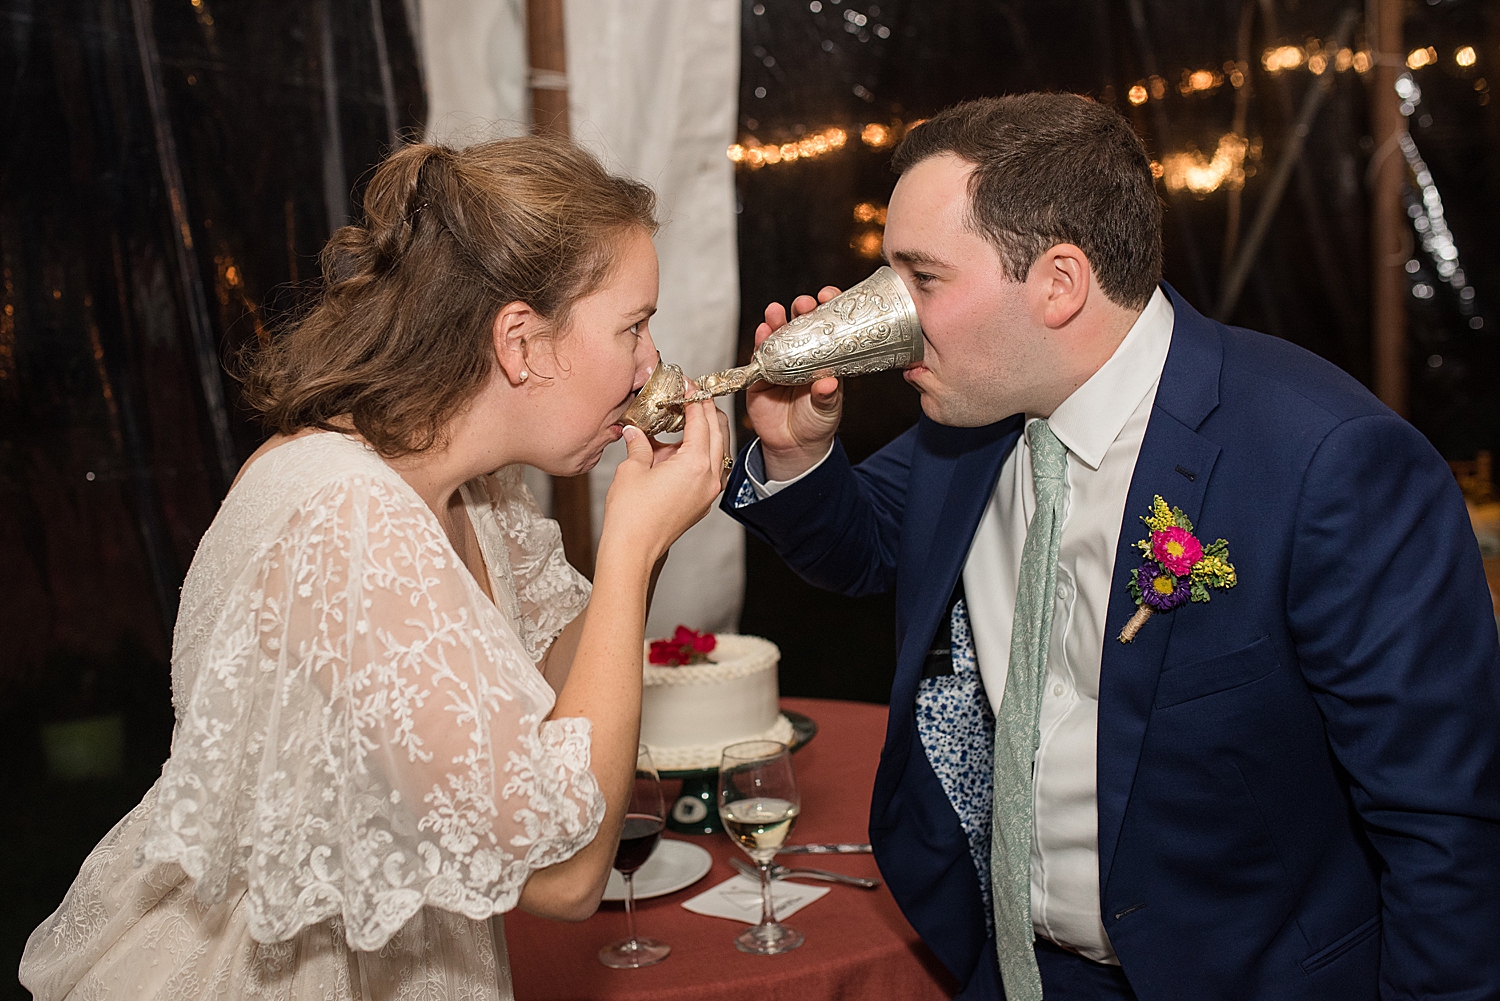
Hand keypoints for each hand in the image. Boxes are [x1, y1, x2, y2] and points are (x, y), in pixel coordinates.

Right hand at [599, 398, 729, 568]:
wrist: (633, 551)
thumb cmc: (631, 515)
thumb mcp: (632, 469)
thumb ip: (640, 445)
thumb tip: (636, 431)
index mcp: (696, 464)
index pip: (703, 421)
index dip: (696, 399)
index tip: (689, 387)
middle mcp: (710, 478)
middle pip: (719, 433)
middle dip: (707, 412)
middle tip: (693, 397)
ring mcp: (708, 492)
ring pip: (719, 452)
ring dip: (707, 433)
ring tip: (686, 420)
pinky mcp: (702, 503)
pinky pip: (711, 469)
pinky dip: (702, 453)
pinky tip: (682, 449)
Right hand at [746, 287, 842, 480]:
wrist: (794, 446)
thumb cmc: (817, 423)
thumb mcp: (828, 409)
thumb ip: (826, 396)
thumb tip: (828, 383)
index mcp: (824, 357)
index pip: (827, 325)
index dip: (828, 307)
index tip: (829, 296)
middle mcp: (801, 355)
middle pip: (801, 324)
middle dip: (801, 310)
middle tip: (804, 304)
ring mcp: (779, 362)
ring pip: (777, 335)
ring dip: (776, 321)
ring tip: (776, 312)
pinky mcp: (760, 375)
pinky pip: (757, 356)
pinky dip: (759, 342)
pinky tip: (761, 332)